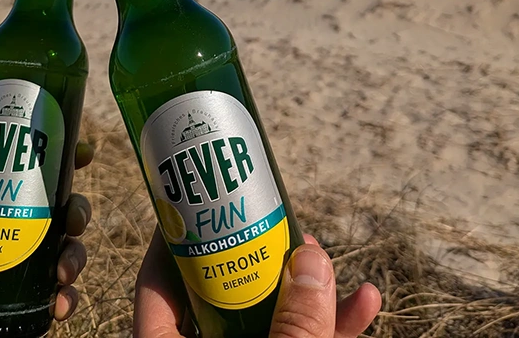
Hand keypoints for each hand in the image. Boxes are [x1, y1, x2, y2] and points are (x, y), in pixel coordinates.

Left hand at [0, 102, 93, 335]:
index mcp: (3, 203)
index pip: (45, 177)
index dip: (70, 163)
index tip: (83, 153)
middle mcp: (19, 233)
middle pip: (66, 212)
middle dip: (80, 211)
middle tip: (72, 217)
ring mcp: (23, 271)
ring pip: (70, 253)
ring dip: (77, 257)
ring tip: (63, 269)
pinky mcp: (24, 307)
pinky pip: (61, 300)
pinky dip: (68, 300)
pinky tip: (59, 302)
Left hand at [134, 228, 380, 337]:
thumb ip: (293, 328)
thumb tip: (311, 261)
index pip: (156, 286)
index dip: (174, 237)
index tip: (194, 194)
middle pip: (224, 294)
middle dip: (263, 258)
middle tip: (285, 224)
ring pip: (270, 321)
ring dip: (308, 292)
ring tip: (329, 261)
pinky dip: (329, 328)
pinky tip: (364, 304)